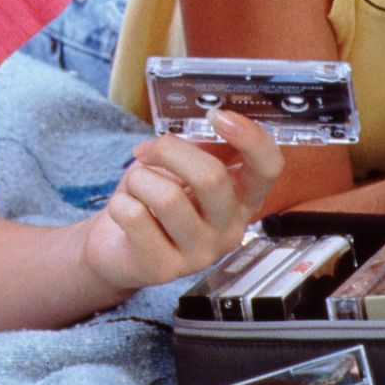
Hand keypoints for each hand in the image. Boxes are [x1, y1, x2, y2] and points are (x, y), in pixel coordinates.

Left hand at [81, 109, 283, 290]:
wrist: (116, 246)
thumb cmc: (153, 199)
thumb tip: (213, 118)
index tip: (217, 115)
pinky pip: (134, 216)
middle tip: (147, 152)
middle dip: (168, 151)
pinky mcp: (164, 269)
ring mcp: (200, 254)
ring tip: (135, 189)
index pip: (268, 167)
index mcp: (242, 199)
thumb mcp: (182, 168)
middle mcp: (230, 230)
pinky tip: (125, 213)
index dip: (251, 137)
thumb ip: (201, 147)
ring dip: (138, 180)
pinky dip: (120, 203)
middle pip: (211, 177)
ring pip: (166, 196)